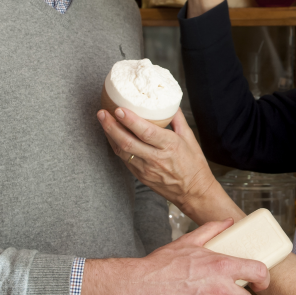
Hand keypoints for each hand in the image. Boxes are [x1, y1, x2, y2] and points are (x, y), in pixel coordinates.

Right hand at [79, 220, 268, 294]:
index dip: (263, 278)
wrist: (137, 288)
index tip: (259, 282)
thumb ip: (212, 230)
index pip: (258, 272)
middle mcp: (220, 290)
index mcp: (221, 266)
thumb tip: (228, 223)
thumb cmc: (160, 265)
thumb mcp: (187, 242)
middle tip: (225, 293)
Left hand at [97, 107, 215, 216]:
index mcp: (170, 146)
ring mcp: (146, 169)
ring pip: (122, 151)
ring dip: (110, 134)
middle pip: (128, 142)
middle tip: (102, 112)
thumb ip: (177, 119)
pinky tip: (111, 134)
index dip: (131, 120)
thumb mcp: (190, 138)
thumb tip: (168, 102)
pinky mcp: (140, 176)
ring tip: (103, 119)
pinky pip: (124, 158)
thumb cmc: (193, 164)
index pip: (146, 132)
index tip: (119, 109)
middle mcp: (156, 158)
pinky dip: (116, 145)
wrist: (193, 192)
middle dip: (112, 126)